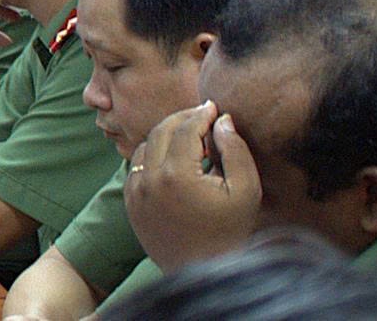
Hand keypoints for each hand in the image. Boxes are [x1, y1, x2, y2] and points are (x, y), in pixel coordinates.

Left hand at [126, 102, 261, 269]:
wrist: (204, 270)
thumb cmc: (231, 230)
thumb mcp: (246, 190)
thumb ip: (235, 150)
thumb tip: (222, 120)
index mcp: (177, 174)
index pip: (185, 128)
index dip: (201, 113)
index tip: (213, 106)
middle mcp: (149, 179)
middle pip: (161, 131)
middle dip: (182, 118)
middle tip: (202, 115)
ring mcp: (135, 191)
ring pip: (146, 146)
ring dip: (165, 135)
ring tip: (191, 137)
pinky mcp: (130, 202)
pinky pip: (137, 166)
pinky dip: (153, 155)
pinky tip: (174, 158)